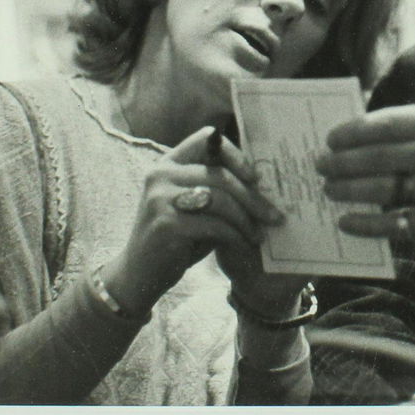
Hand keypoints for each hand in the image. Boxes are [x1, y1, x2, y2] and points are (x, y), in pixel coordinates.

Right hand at [100, 126, 288, 315]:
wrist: (139, 275)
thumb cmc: (176, 238)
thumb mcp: (194, 207)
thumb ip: (217, 190)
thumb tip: (263, 185)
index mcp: (168, 163)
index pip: (206, 140)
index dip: (235, 155)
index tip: (257, 177)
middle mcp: (161, 175)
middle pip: (219, 175)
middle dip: (252, 197)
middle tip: (275, 216)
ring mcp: (160, 198)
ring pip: (220, 199)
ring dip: (246, 219)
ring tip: (259, 234)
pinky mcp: (166, 224)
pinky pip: (214, 225)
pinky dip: (235, 236)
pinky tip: (244, 245)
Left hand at [317, 104, 414, 260]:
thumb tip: (357, 131)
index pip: (391, 122)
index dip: (355, 131)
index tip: (331, 138)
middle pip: (383, 155)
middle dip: (345, 161)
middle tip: (320, 165)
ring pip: (386, 188)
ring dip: (350, 190)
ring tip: (329, 190)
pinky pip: (397, 222)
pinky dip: (368, 223)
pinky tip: (347, 222)